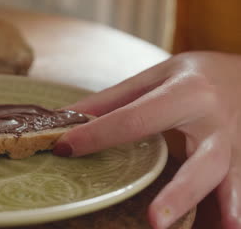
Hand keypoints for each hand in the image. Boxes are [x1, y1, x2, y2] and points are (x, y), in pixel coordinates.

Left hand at [54, 51, 240, 227]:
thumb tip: (67, 117)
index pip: (135, 119)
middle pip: (200, 158)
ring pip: (227, 174)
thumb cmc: (194, 75)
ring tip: (224, 228)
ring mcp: (234, 141)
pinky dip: (235, 202)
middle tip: (153, 220)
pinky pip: (240, 181)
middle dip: (178, 191)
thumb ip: (113, 99)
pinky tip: (231, 224)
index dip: (98, 134)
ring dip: (223, 203)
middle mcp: (215, 119)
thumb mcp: (155, 76)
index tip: (65, 147)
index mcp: (187, 92)